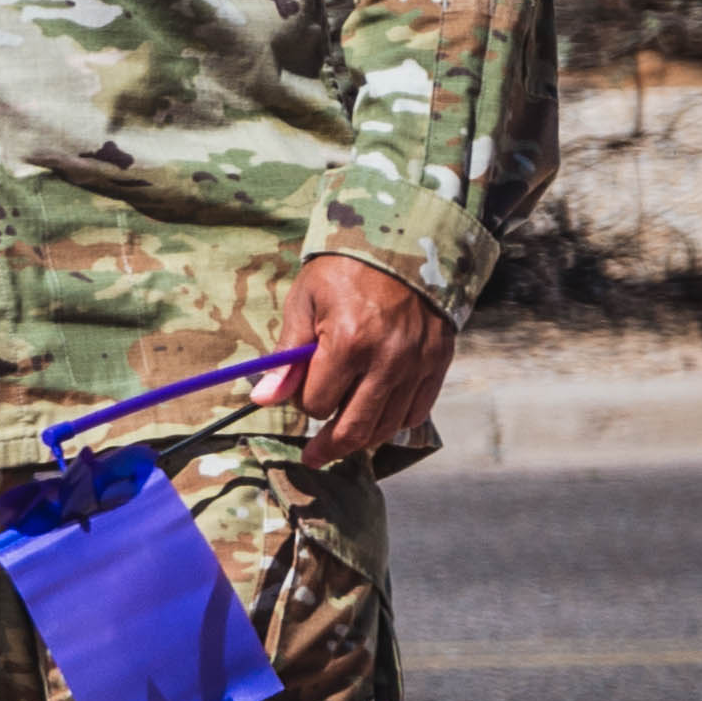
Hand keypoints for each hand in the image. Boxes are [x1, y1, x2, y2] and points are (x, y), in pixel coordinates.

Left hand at [276, 253, 454, 464]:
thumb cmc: (344, 271)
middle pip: (356, 427)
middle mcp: (388, 360)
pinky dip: (396, 422)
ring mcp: (418, 364)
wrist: (403, 241)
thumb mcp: (304, 302)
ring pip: (388, 426)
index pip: (318, 403)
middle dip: (329, 447)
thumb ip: (286, 355)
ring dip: (362, 439)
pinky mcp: (439, 362)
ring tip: (342, 442)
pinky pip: (418, 411)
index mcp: (349, 342)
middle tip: (313, 459)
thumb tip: (262, 400)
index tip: (300, 391)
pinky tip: (379, 421)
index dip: (303, 402)